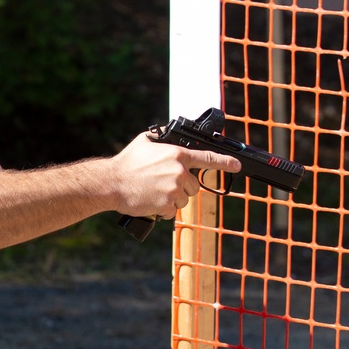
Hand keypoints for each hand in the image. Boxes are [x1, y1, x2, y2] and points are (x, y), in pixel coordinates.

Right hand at [112, 132, 241, 219]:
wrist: (111, 183)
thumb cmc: (126, 163)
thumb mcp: (144, 142)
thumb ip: (162, 140)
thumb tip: (168, 137)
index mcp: (177, 154)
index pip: (207, 158)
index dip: (225, 162)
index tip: (237, 165)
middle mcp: (179, 171)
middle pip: (194, 186)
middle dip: (182, 188)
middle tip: (162, 185)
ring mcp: (174, 189)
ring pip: (184, 200)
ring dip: (172, 200)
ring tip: (153, 193)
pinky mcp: (167, 205)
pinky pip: (172, 211)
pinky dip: (162, 210)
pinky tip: (150, 202)